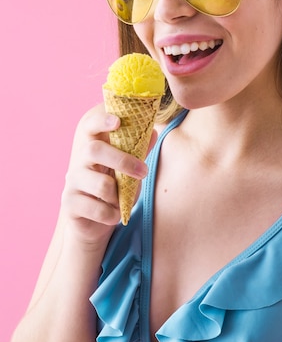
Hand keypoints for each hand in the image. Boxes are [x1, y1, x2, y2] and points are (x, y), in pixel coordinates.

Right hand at [61, 103, 150, 246]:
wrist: (92, 222)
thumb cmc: (113, 188)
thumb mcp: (127, 168)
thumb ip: (138, 150)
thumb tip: (152, 132)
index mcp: (93, 145)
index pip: (90, 124)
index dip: (102, 119)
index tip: (118, 121)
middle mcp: (78, 160)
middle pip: (94, 150)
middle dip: (123, 161)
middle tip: (143, 172)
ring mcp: (72, 182)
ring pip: (101, 184)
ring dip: (119, 196)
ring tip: (121, 201)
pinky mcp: (70, 204)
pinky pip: (98, 210)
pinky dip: (112, 214)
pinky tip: (113, 214)